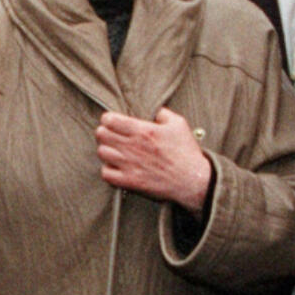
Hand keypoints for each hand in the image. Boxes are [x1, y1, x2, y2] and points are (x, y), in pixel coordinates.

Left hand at [96, 108, 211, 212]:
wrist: (193, 181)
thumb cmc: (187, 153)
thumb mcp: (179, 125)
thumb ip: (163, 114)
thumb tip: (155, 112)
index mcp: (143, 130)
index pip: (110, 119)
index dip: (109, 119)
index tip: (114, 122)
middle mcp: (133, 146)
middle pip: (101, 134)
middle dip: (105, 133)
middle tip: (113, 136)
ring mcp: (129, 165)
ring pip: (101, 152)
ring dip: (107, 151)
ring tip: (115, 152)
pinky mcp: (130, 182)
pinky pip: (105, 173)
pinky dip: (108, 170)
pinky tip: (117, 168)